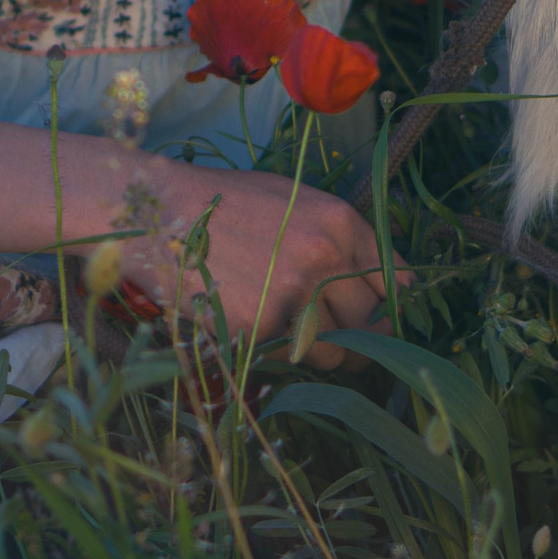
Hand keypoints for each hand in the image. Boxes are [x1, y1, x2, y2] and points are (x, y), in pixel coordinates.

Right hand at [125, 157, 391, 369]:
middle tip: (343, 343)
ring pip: (335, 351)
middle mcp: (325, 259)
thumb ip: (338, 238)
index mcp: (340, 224)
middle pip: (371, 324)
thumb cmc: (226, 205)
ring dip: (322, 352)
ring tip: (293, 333)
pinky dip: (275, 349)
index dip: (389, 307)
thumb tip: (379, 282)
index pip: (396, 283)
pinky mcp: (258, 328)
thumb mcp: (295, 202)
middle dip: (361, 339)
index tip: (379, 319)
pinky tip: (250, 321)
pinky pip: (285, 356)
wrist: (161, 213)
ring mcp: (292, 296)